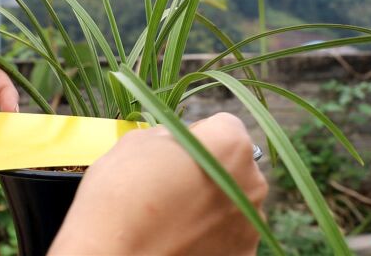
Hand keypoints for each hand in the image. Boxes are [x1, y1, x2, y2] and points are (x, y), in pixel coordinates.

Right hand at [50, 113, 267, 255]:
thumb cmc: (119, 196)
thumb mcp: (135, 142)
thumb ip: (169, 135)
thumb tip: (176, 142)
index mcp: (230, 144)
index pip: (222, 126)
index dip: (195, 137)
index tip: (173, 155)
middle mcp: (251, 182)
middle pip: (233, 166)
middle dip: (208, 170)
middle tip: (171, 186)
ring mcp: (250, 223)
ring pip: (232, 200)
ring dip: (210, 203)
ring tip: (172, 217)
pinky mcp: (243, 254)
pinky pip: (229, 234)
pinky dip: (210, 235)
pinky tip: (181, 238)